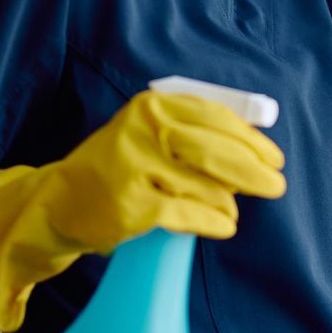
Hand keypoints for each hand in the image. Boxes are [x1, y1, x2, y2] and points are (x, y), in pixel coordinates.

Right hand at [0, 89, 286, 331]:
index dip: (250, 139)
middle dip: (254, 170)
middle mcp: (143, 130)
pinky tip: (225, 225)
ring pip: (206, 186)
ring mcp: (137, 167)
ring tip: (234, 210)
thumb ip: (190, 132)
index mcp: (152, 106)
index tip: (273, 157)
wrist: (55, 202)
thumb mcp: (146, 133)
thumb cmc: (113, 166)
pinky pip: (189, 214)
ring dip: (229, 201)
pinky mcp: (133, 205)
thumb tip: (252, 147)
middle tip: (276, 185)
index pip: (215, 118)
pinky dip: (213, 222)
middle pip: (216, 150)